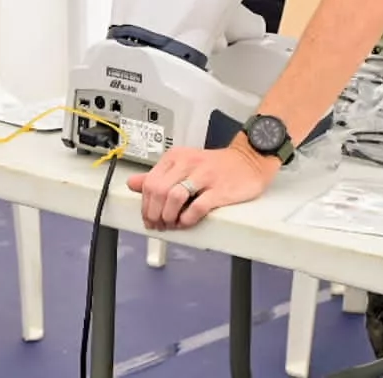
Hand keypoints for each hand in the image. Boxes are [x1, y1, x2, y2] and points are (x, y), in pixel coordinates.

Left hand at [127, 144, 278, 229]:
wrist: (249, 160)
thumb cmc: (215, 166)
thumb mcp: (183, 164)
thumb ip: (158, 175)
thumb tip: (133, 184)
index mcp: (175, 157)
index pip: (150, 182)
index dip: (145, 205)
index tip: (148, 218)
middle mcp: (187, 164)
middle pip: (158, 191)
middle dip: (154, 213)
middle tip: (158, 225)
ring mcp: (204, 176)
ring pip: (173, 198)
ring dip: (168, 217)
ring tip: (172, 224)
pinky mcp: (219, 190)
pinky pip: (197, 207)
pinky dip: (187, 219)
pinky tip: (186, 222)